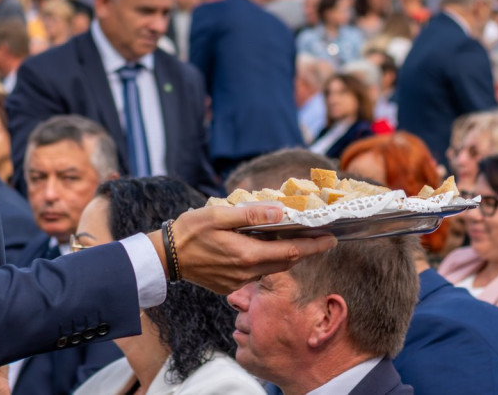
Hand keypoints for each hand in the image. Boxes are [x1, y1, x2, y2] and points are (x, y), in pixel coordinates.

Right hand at [153, 205, 336, 294]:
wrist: (165, 256)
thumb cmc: (190, 231)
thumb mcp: (220, 215)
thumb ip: (252, 215)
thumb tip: (280, 212)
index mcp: (247, 255)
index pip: (290, 252)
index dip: (314, 246)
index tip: (332, 239)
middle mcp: (246, 273)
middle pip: (285, 263)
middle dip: (305, 250)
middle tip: (320, 236)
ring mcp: (237, 282)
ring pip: (271, 269)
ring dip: (286, 256)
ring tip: (296, 239)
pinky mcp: (229, 285)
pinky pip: (256, 273)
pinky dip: (267, 260)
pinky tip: (264, 247)